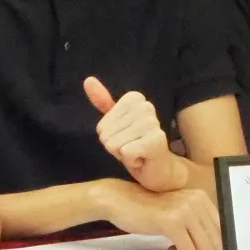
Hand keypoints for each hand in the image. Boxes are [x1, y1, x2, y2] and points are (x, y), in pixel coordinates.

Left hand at [84, 77, 191, 193]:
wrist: (161, 169)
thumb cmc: (136, 145)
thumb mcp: (117, 124)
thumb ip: (103, 102)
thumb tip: (88, 80)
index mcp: (135, 99)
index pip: (102, 125)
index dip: (111, 136)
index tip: (127, 137)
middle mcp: (146, 107)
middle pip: (106, 135)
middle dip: (116, 146)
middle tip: (133, 147)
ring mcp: (152, 123)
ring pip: (114, 144)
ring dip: (124, 154)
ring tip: (138, 152)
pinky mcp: (156, 140)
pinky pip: (125, 153)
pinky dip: (131, 161)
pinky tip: (143, 159)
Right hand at [96, 178, 221, 249]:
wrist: (119, 200)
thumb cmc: (147, 209)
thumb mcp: (177, 210)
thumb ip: (196, 221)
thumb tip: (215, 246)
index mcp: (201, 197)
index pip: (221, 230)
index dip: (208, 246)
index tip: (192, 249)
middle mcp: (196, 200)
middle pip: (216, 241)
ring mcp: (185, 210)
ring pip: (204, 249)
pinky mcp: (171, 222)